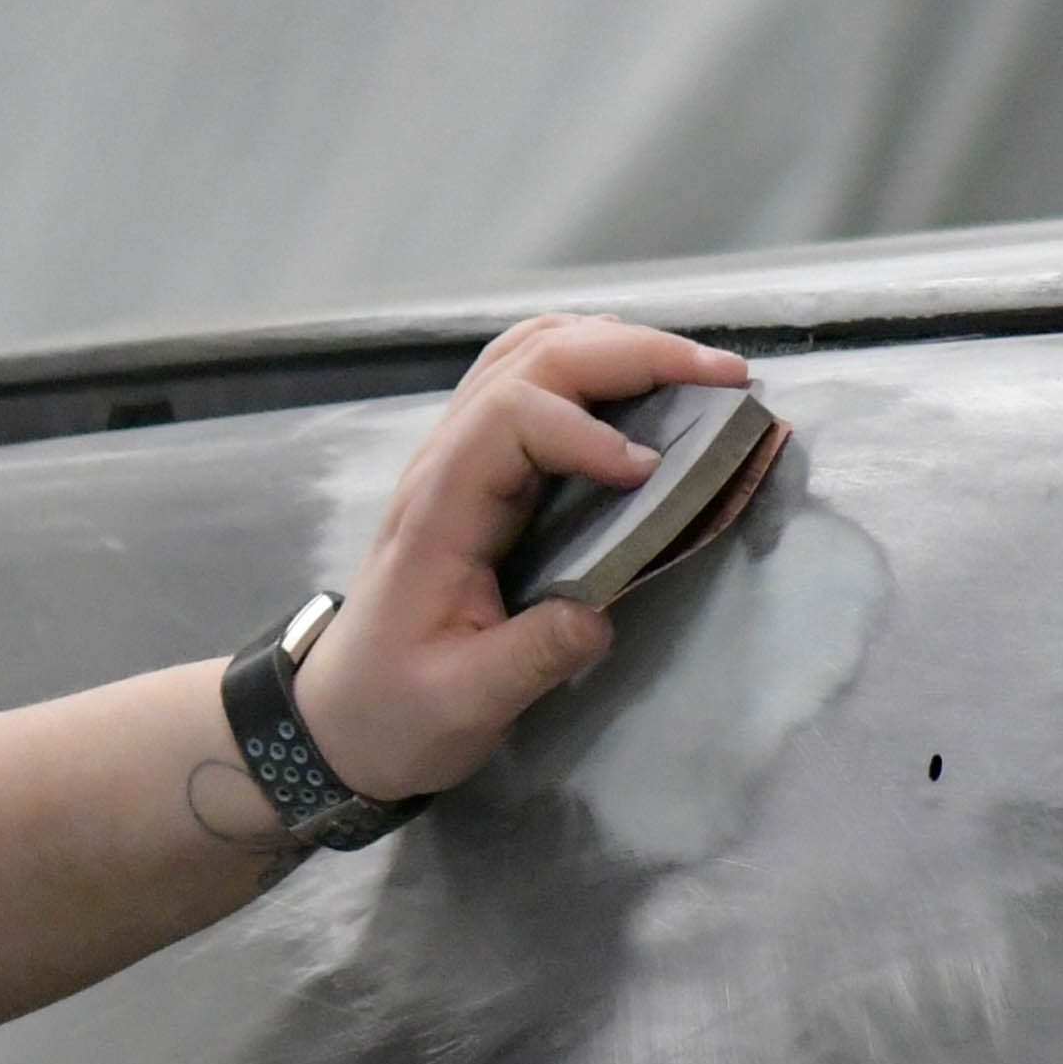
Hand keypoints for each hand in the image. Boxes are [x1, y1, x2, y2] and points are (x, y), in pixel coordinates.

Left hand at [286, 313, 742, 805]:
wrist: (337, 716)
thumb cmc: (395, 709)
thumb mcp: (464, 703)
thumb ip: (531, 658)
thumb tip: (601, 614)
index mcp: (440, 509)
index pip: (507, 417)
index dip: (584, 428)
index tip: (650, 471)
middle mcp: (446, 462)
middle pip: (531, 362)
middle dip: (631, 355)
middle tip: (725, 377)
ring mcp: (459, 457)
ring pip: (528, 356)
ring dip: (614, 347)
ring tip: (695, 366)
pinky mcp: (481, 469)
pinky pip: (528, 383)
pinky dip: (588, 362)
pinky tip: (639, 379)